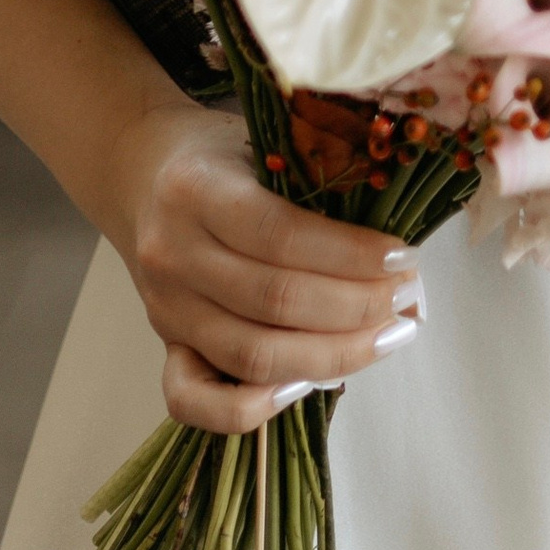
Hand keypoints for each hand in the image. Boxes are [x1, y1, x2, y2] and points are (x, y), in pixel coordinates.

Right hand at [111, 98, 423, 435]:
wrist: (142, 173)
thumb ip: (319, 181)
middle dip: (357, 306)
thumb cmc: (222, 156)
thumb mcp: (265, 141)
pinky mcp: (165, 345)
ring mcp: (165, 308)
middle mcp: (173, 254)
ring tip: (387, 336)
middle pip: (275, 302)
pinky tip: (307, 387)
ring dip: (334, 354)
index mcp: (196, 190)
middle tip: (407, 297)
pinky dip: (252, 408)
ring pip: (253, 356)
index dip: (351, 254)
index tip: (403, 256)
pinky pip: (194, 401)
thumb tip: (398, 247)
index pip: (282, 235)